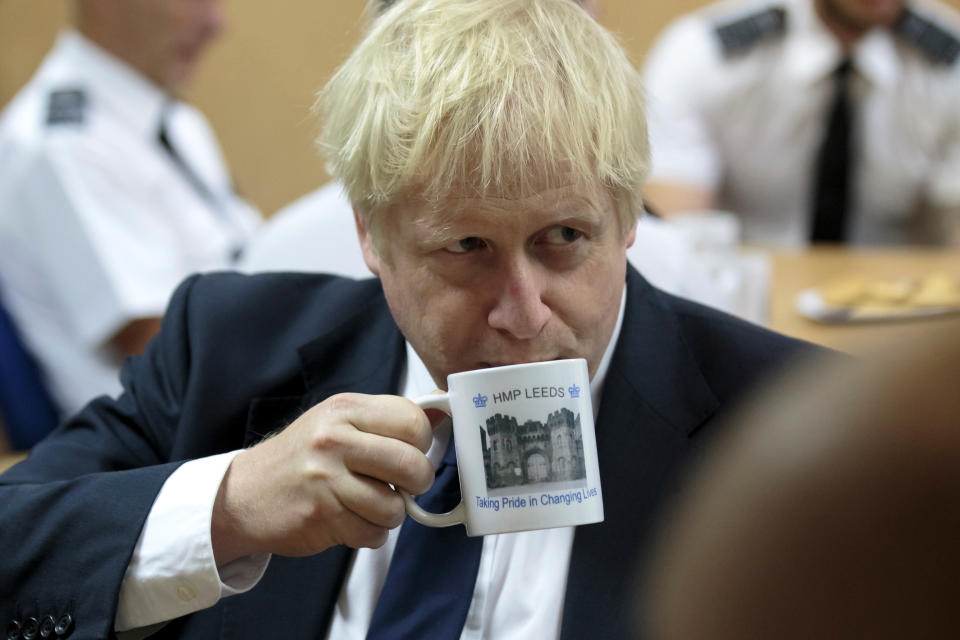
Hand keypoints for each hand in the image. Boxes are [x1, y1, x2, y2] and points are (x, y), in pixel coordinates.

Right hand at [211, 393, 434, 563]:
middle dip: (416, 483)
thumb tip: (444, 411)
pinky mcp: (321, 515)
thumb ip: (389, 420)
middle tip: (400, 484)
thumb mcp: (340, 423)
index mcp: (345, 410)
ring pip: (395, 507)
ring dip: (389, 513)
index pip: (412, 420)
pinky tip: (350, 519)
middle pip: (412, 465)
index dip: (421, 442)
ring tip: (368, 503)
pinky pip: (373, 534)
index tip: (410, 450)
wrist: (244, 493)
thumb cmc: (303, 457)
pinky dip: (369, 533)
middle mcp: (335, 439)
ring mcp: (326, 478)